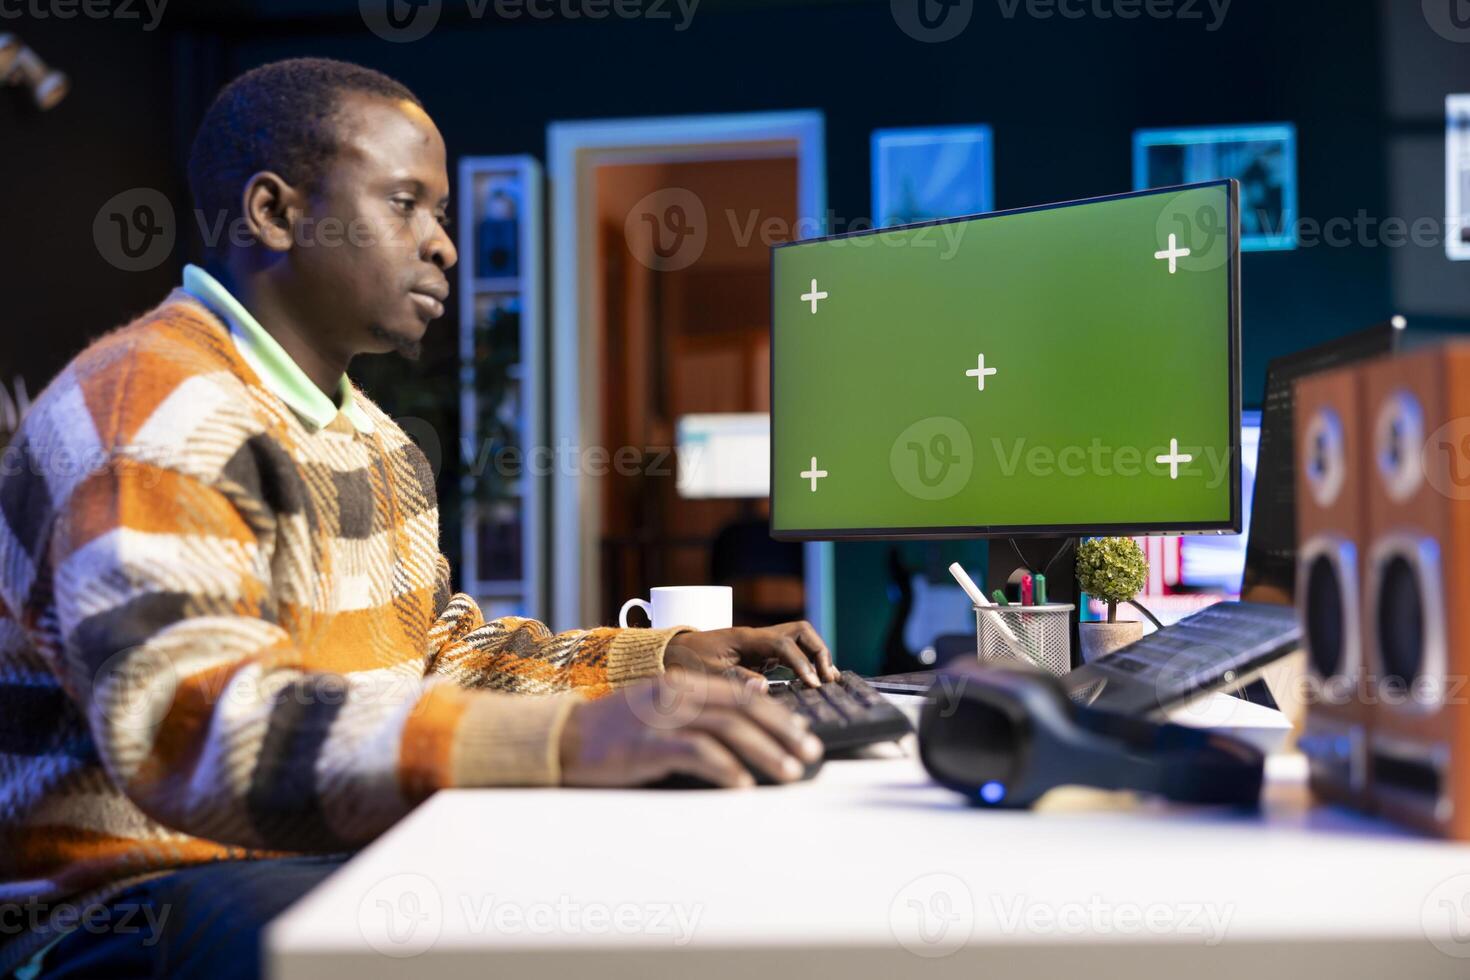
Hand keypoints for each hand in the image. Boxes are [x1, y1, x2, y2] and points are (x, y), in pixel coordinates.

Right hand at [559, 671, 823, 787]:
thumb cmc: (612, 733)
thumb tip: (747, 721)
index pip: (741, 695)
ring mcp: (661, 718)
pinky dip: (725, 767)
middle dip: (783, 733)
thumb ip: (696, 712)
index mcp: (680, 685)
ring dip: (765, 752)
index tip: (802, 735)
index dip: (777, 715)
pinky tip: (743, 784)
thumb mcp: (657, 711)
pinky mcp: (647, 745)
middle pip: (743, 709)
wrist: (562, 739)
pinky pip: (696, 753)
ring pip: (728, 729)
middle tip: (810, 754)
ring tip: (789, 771)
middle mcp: (675, 695)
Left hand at [662, 621, 839, 686]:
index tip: (813, 685)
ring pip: (799, 639)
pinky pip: (790, 653)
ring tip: (826, 681)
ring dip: (815, 656)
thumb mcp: (706, 676)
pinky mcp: (759, 656)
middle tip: (827, 678)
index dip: (802, 664)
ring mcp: (760, 645)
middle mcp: (757, 637)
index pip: (784, 644)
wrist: (670, 654)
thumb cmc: (685, 664)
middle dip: (819, 651)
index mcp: (745, 639)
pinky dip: (804, 664)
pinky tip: (810, 682)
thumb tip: (765, 687)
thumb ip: (735, 681)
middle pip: (801, 631)